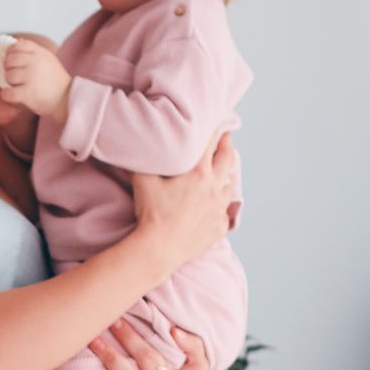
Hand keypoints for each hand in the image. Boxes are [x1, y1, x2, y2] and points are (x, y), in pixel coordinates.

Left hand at [0, 32, 69, 116]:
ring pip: (8, 76)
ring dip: (9, 83)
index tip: (11, 60)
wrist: (66, 99)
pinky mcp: (28, 93)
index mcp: (40, 53)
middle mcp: (35, 62)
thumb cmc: (56, 80)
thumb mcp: (48, 59)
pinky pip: (8, 93)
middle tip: (13, 75)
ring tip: (17, 86)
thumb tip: (18, 41)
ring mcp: (31, 77)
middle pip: (10, 60)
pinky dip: (6, 95)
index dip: (11, 52)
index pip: (18, 45)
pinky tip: (10, 95)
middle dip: (8, 68)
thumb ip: (34, 51)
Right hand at [129, 133, 239, 270]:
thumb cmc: (151, 213)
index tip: (216, 121)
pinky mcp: (219, 227)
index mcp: (199, 172)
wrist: (159, 248)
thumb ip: (144, 160)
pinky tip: (214, 205)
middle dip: (227, 145)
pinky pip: (225, 213)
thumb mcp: (143, 181)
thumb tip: (139, 145)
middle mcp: (215, 187)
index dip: (215, 128)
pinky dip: (221, 206)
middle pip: (229, 158)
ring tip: (221, 171)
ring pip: (230, 185)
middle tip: (225, 138)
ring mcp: (219, 208)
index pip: (212, 141)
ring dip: (226, 176)